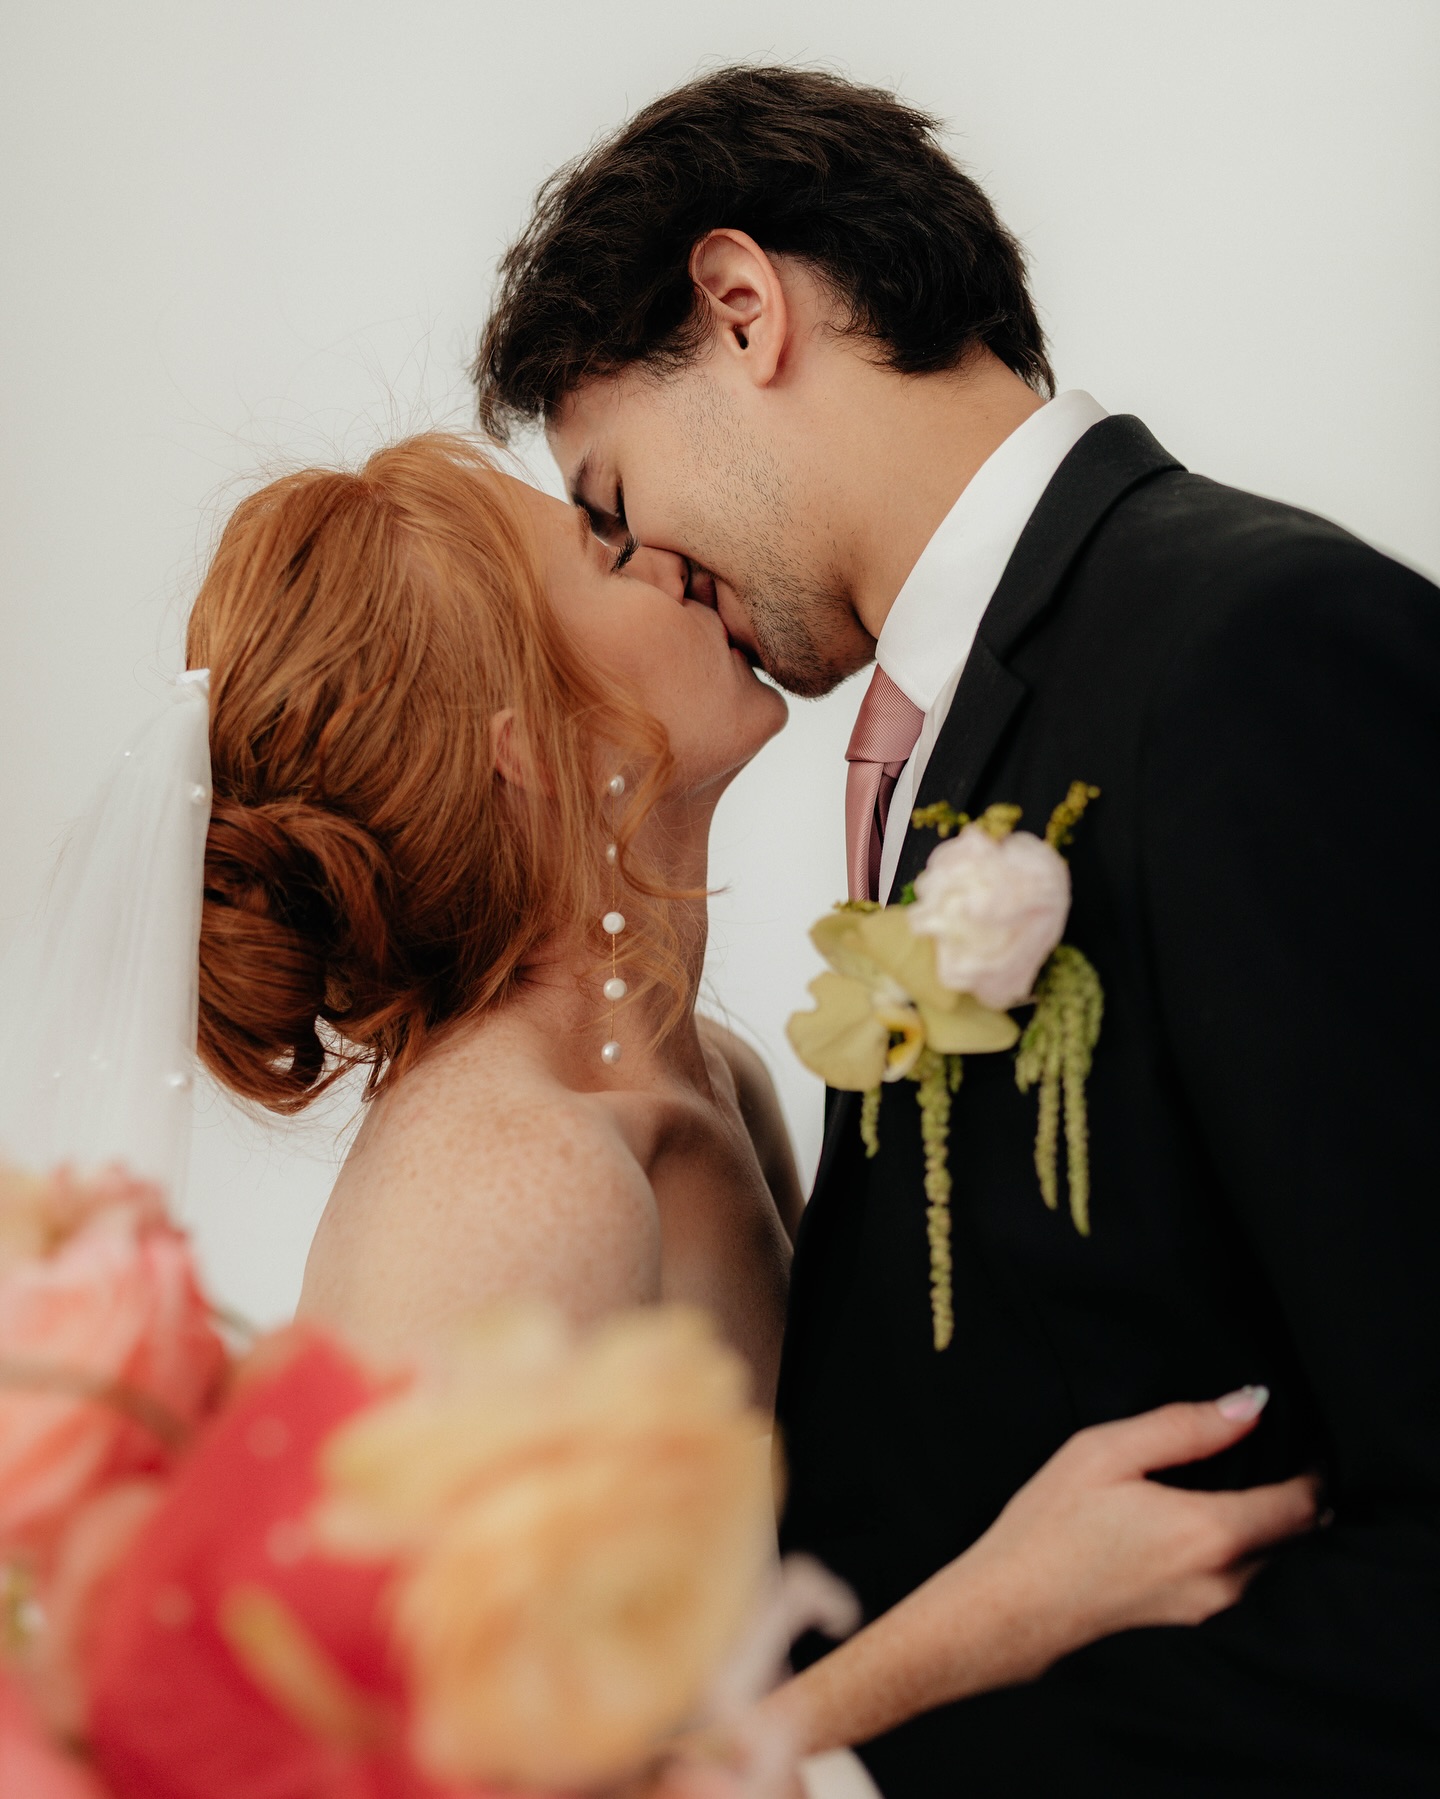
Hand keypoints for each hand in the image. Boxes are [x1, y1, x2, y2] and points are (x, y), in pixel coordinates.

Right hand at [957, 1386, 1319, 1682]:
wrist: (1011, 1607)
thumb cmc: (1050, 1524)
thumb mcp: (1107, 1452)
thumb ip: (1185, 1427)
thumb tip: (1250, 1405)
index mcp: (1211, 1534)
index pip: (1302, 1504)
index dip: (1311, 1467)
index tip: (1296, 1436)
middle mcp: (1225, 1579)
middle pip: (1294, 1533)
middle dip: (1291, 1489)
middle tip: (1263, 1445)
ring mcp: (1210, 1604)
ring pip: (1269, 1554)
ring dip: (1264, 1516)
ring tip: (1226, 1472)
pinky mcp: (1191, 1615)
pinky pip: (1240, 1572)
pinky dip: (1239, 1538)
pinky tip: (1195, 1510)